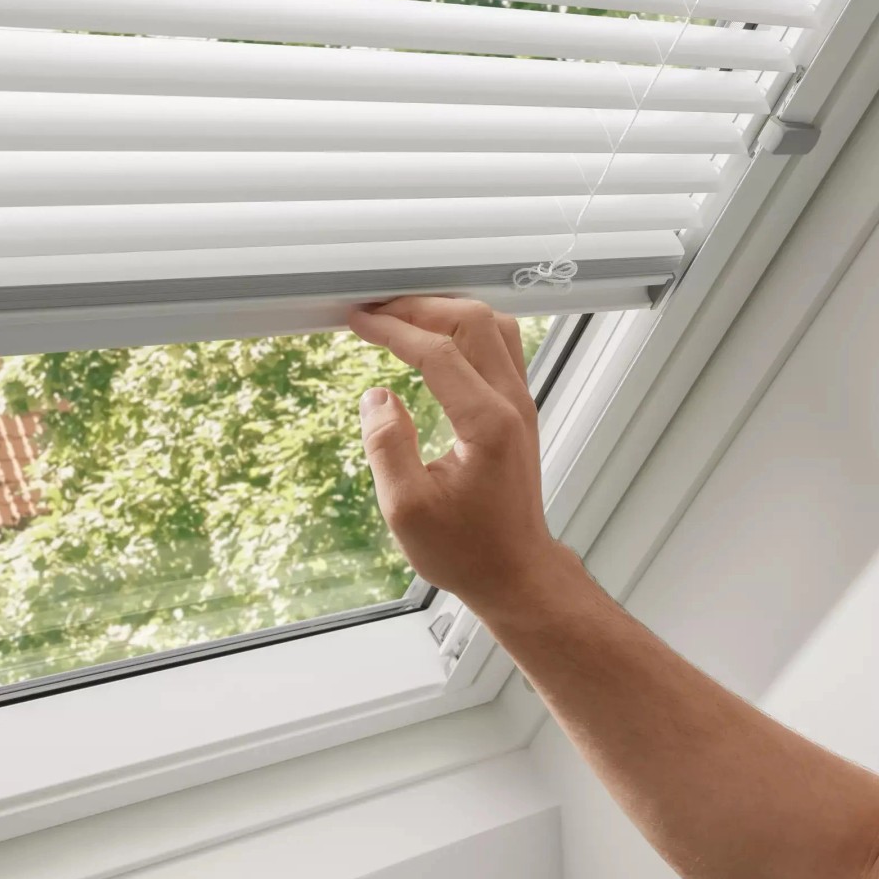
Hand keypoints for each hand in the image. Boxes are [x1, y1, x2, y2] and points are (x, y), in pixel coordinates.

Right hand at [347, 295, 556, 619]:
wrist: (516, 571)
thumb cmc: (466, 550)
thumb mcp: (408, 510)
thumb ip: (388, 447)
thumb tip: (375, 396)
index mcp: (487, 423)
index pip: (438, 351)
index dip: (393, 329)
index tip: (357, 320)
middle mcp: (512, 402)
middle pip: (474, 320)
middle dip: (421, 307)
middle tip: (375, 312)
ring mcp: (521, 402)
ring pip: (494, 326)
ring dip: (447, 313)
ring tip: (401, 319)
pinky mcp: (519, 409)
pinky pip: (500, 346)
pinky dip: (465, 330)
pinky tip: (434, 341)